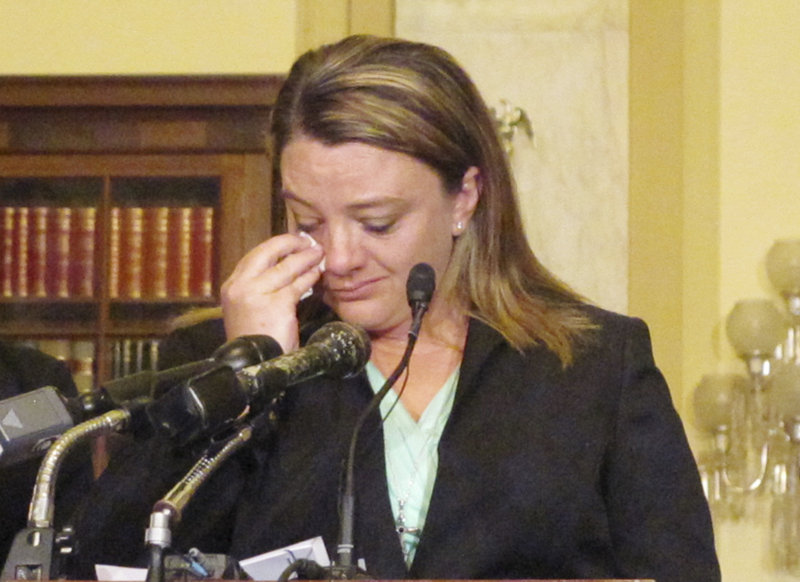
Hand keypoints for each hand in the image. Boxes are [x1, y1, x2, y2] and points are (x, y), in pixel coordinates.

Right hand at [221, 233, 324, 352]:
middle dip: (290, 243)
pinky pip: (297, 284)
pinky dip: (309, 276)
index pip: (254, 256)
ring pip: (286, 267)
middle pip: (267, 252)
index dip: (275, 246)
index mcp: (231, 287)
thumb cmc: (256, 341)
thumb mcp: (249, 310)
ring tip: (318, 253)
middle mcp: (240, 287)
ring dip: (305, 257)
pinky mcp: (276, 304)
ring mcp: (256, 294)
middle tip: (307, 241)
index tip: (291, 243)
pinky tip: (317, 274)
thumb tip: (283, 268)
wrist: (254, 366)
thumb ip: (259, 289)